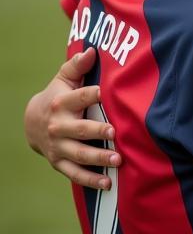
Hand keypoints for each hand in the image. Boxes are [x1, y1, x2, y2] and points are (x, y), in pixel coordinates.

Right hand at [23, 48, 118, 189]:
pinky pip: (75, 173)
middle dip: (97, 131)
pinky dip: (90, 180)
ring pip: (78, 154)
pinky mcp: (59, 162)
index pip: (79, 97)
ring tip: (118, 160)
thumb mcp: (64, 79)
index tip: (105, 92)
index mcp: (61, 103)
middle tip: (114, 133)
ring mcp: (58, 147)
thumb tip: (92, 50)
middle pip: (79, 129)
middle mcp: (58, 126)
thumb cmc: (59, 96)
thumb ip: (78, 66)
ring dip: (98, 158)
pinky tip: (108, 183)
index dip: (92, 94)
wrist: (32, 122)